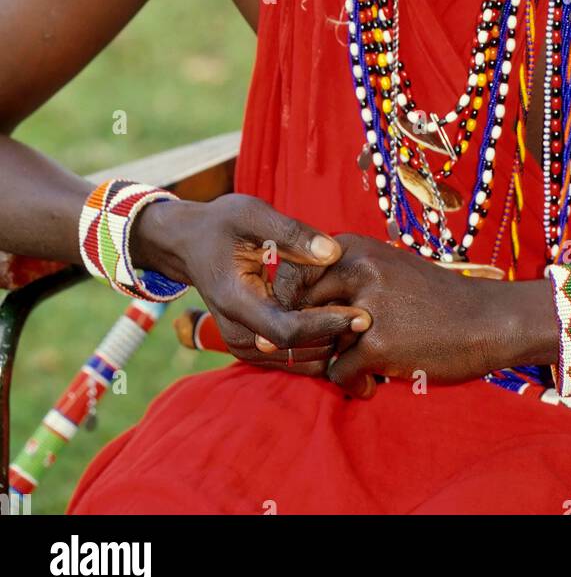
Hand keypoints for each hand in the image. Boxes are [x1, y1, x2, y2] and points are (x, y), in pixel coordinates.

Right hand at [131, 194, 370, 373]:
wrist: (188, 243)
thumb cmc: (221, 224)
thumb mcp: (252, 214)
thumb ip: (292, 233)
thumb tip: (334, 252)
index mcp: (236, 301)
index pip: (287, 330)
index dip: (327, 324)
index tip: (363, 314)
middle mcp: (238, 333)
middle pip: (297, 352)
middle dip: (337, 339)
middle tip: (377, 320)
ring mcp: (244, 345)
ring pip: (298, 361)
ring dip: (332, 347)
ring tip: (368, 325)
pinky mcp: (254, 346)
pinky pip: (293, 357)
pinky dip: (320, 347)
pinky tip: (346, 327)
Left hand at [273, 232, 520, 394]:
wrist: (487, 319)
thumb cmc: (433, 297)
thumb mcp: (385, 267)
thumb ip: (343, 277)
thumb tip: (289, 303)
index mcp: (352, 247)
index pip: (291, 275)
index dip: (294, 306)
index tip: (313, 325)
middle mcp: (354, 269)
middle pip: (294, 310)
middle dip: (305, 337)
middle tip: (330, 352)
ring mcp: (364, 306)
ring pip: (314, 344)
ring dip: (332, 361)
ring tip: (362, 368)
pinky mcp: (377, 344)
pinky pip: (337, 373)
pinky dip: (354, 384)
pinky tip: (376, 382)